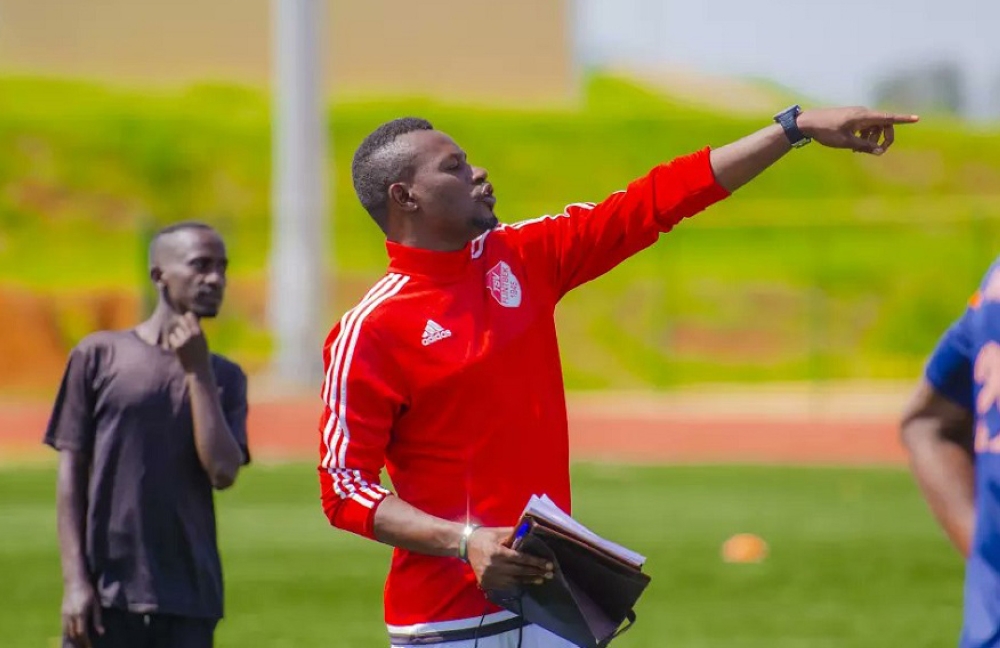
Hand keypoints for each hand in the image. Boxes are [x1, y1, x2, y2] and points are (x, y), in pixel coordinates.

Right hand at [62, 580, 102, 646]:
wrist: (74, 581)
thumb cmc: (88, 591)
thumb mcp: (96, 604)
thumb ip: (97, 619)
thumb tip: (101, 633)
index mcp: (80, 614)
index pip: (82, 632)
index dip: (85, 641)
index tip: (89, 646)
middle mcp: (70, 616)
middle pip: (73, 635)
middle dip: (79, 643)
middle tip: (85, 647)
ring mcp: (64, 615)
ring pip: (67, 632)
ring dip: (73, 640)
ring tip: (79, 644)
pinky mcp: (62, 613)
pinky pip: (64, 627)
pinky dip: (68, 634)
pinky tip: (72, 636)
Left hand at [165, 312, 210, 372]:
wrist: (198, 368)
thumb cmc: (201, 354)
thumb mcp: (202, 340)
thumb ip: (196, 329)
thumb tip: (186, 317)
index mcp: (200, 331)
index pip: (190, 315)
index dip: (186, 316)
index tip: (185, 318)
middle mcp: (192, 334)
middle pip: (181, 320)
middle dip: (180, 324)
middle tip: (183, 331)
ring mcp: (185, 339)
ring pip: (176, 330)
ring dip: (177, 334)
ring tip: (183, 343)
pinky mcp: (178, 345)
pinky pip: (172, 337)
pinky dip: (173, 341)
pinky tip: (178, 347)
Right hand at [465, 527, 553, 591]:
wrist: (465, 545)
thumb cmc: (484, 536)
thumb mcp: (499, 532)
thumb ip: (515, 533)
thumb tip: (532, 532)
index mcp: (498, 553)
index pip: (521, 559)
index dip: (536, 562)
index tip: (548, 564)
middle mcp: (494, 567)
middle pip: (520, 572)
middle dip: (536, 572)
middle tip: (550, 574)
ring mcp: (489, 577)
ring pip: (514, 581)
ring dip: (528, 580)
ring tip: (541, 579)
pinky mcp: (486, 583)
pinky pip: (505, 586)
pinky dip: (516, 584)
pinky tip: (525, 582)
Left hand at [797, 107, 919, 154]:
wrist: (807, 122)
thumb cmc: (826, 131)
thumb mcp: (846, 142)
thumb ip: (864, 146)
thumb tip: (879, 152)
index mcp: (864, 116)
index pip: (888, 118)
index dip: (903, 119)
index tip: (917, 119)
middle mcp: (863, 113)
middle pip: (883, 124)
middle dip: (884, 138)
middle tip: (878, 152)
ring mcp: (857, 114)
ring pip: (873, 127)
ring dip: (871, 139)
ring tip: (858, 150)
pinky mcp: (851, 118)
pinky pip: (864, 126)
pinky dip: (864, 136)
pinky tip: (854, 146)